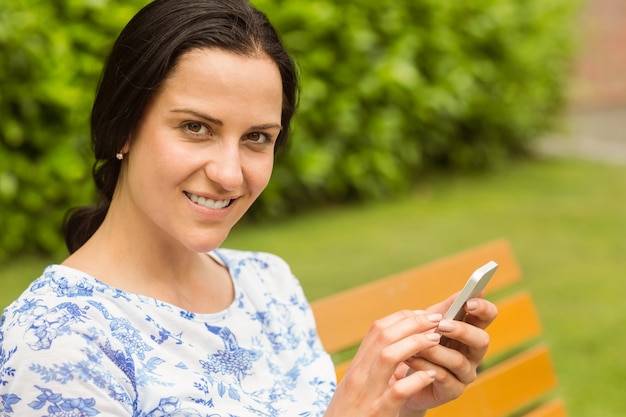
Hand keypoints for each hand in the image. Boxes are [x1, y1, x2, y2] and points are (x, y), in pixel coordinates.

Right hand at [324, 309, 444, 416]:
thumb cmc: (349, 413)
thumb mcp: (356, 385)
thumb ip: (372, 366)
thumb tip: (396, 343)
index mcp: (356, 366)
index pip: (376, 329)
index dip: (401, 317)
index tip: (422, 314)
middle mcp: (359, 375)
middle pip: (384, 336)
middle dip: (413, 324)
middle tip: (436, 320)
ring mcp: (368, 393)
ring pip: (389, 357)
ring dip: (415, 344)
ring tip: (436, 340)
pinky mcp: (378, 412)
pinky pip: (398, 391)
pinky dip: (416, 380)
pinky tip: (431, 375)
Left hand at [398, 294, 497, 415]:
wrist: (403, 374)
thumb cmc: (421, 342)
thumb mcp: (430, 322)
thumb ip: (445, 308)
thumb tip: (463, 291)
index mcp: (471, 331)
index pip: (488, 317)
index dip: (483, 309)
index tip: (469, 302)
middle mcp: (473, 353)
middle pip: (482, 340)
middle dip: (462, 331)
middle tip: (442, 325)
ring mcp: (465, 373)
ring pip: (459, 360)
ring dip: (437, 350)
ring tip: (418, 343)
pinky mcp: (452, 391)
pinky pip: (442, 376)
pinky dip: (424, 365)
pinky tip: (410, 357)